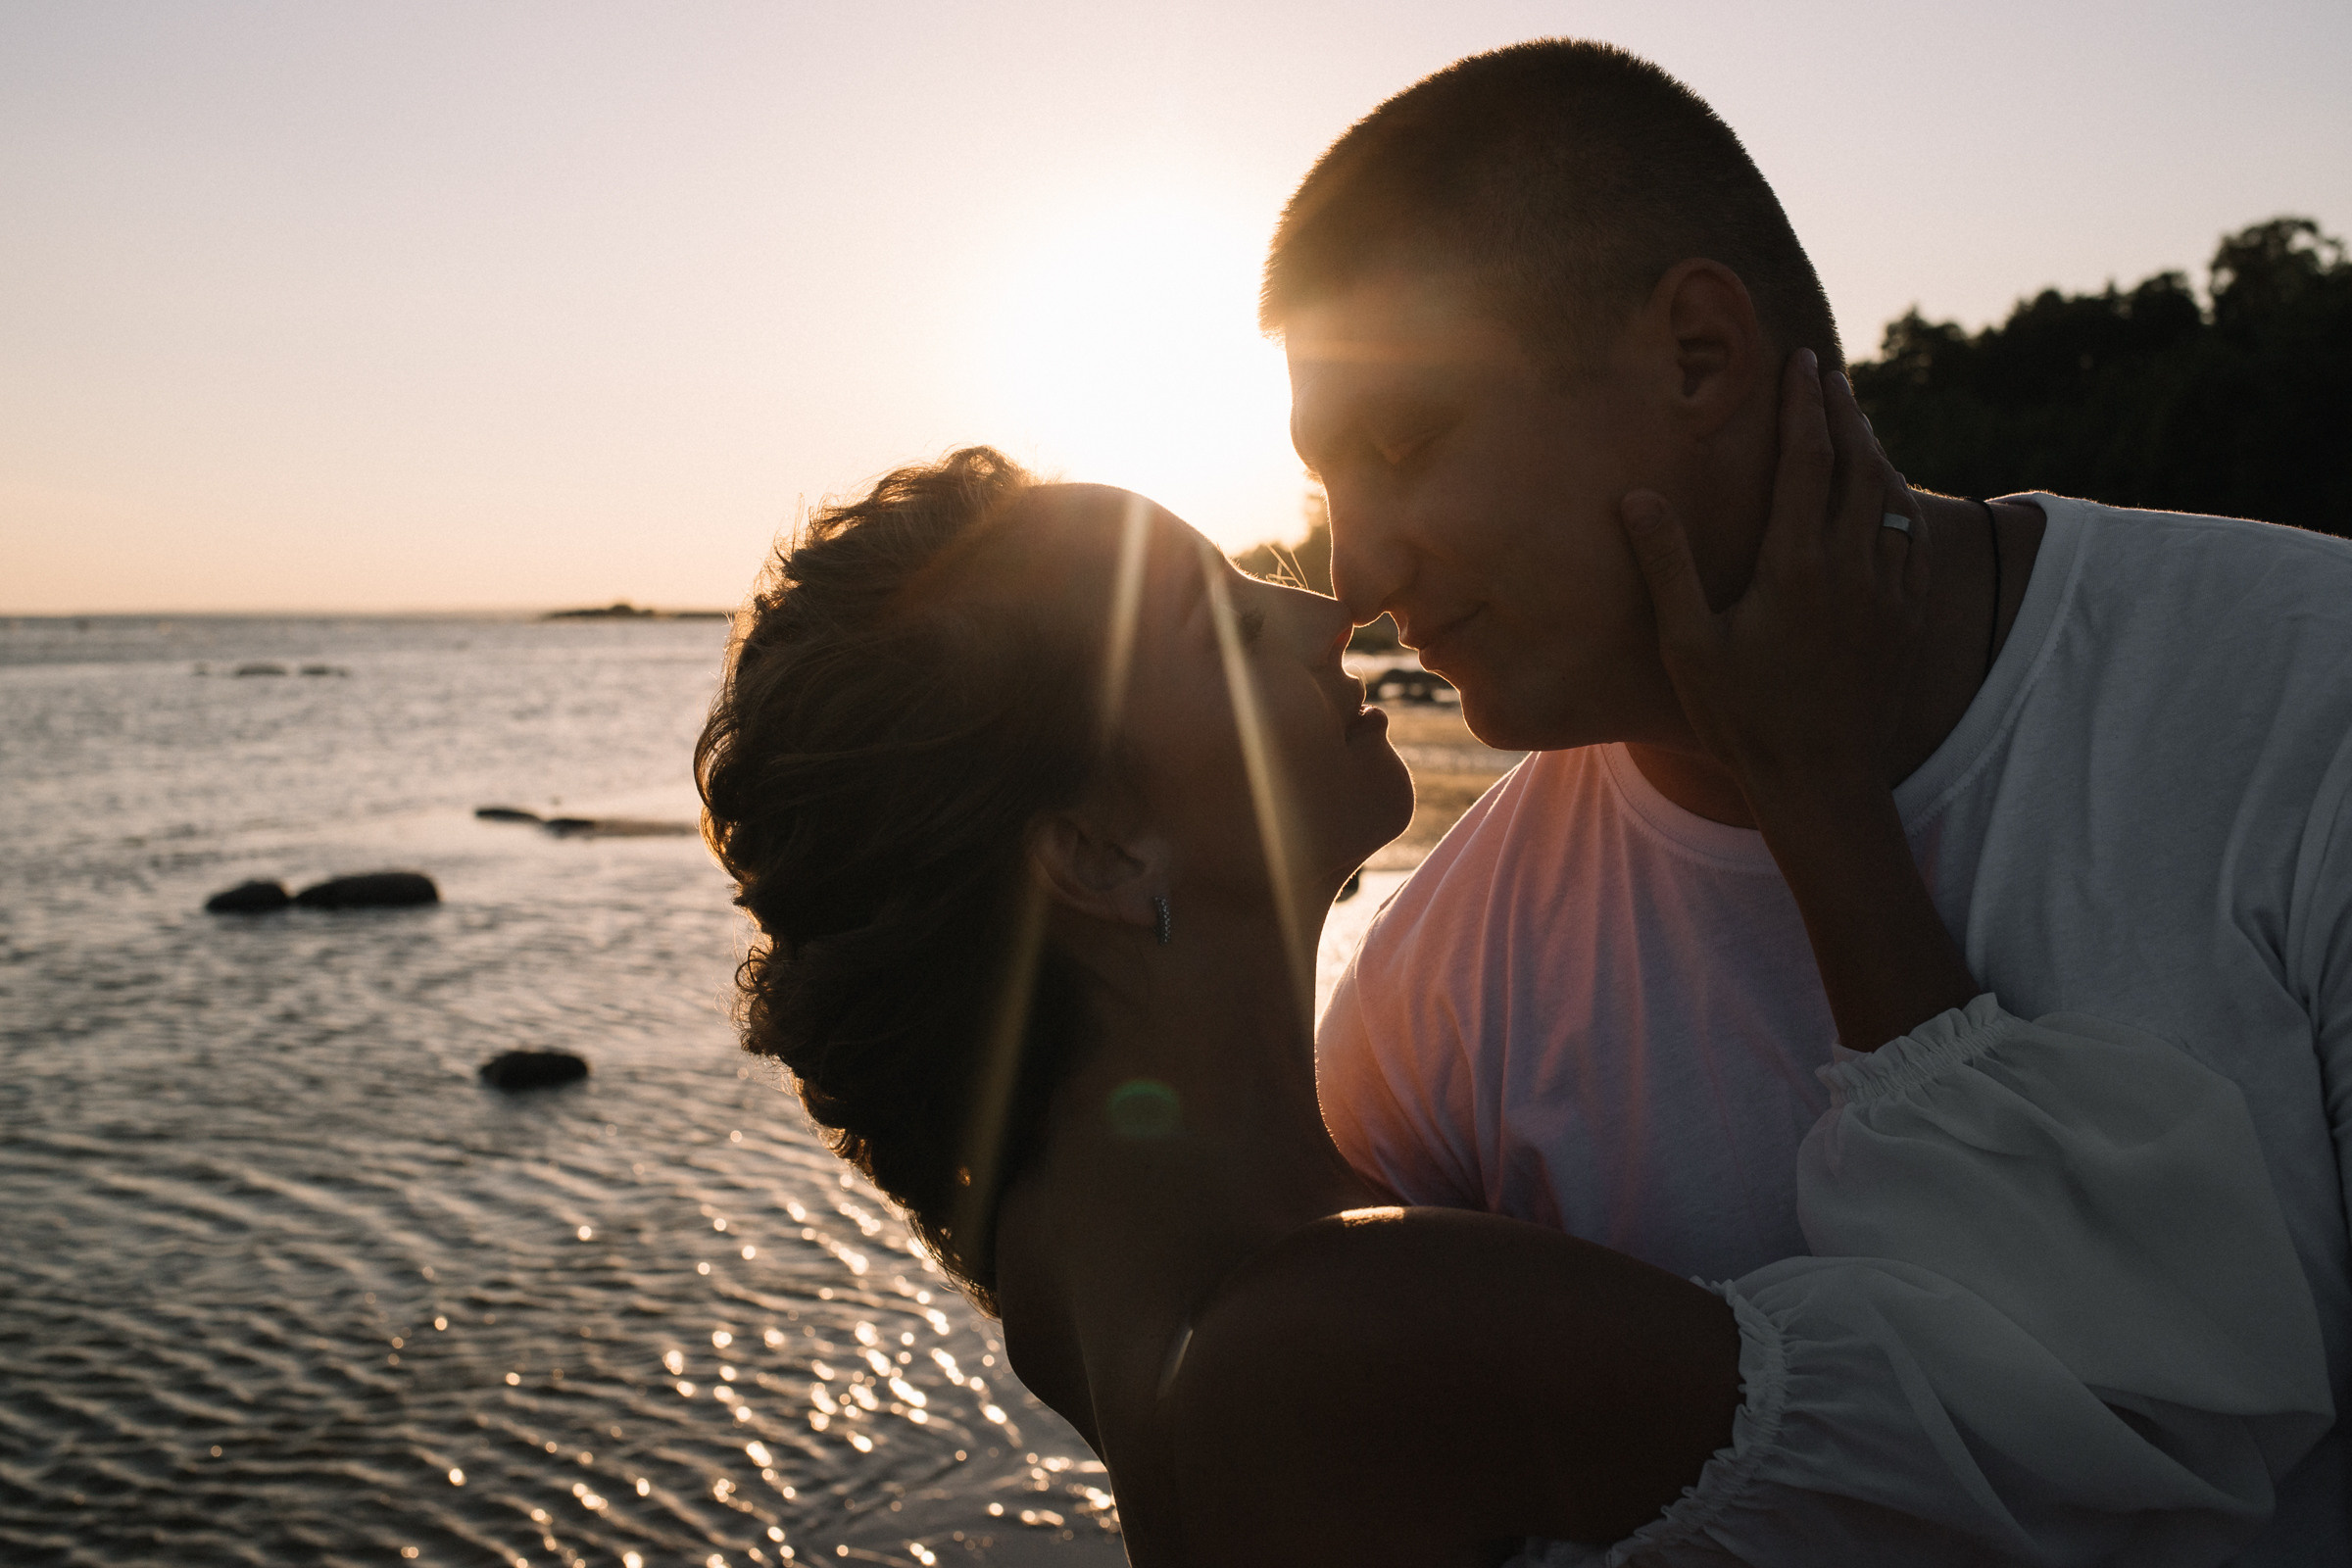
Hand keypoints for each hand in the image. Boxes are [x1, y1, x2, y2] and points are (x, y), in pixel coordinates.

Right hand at [1619, 350, 1926, 801]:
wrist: (1823, 780)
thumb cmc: (1744, 718)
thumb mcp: (1688, 645)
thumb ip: (1666, 566)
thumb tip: (1638, 498)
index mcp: (1798, 563)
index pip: (1806, 459)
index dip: (1803, 405)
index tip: (1800, 363)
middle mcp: (1853, 565)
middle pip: (1858, 464)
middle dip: (1843, 412)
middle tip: (1829, 375)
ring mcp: (1889, 591)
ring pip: (1890, 497)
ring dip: (1873, 450)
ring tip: (1856, 422)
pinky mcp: (1909, 618)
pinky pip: (1913, 539)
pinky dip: (1899, 501)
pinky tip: (1889, 495)